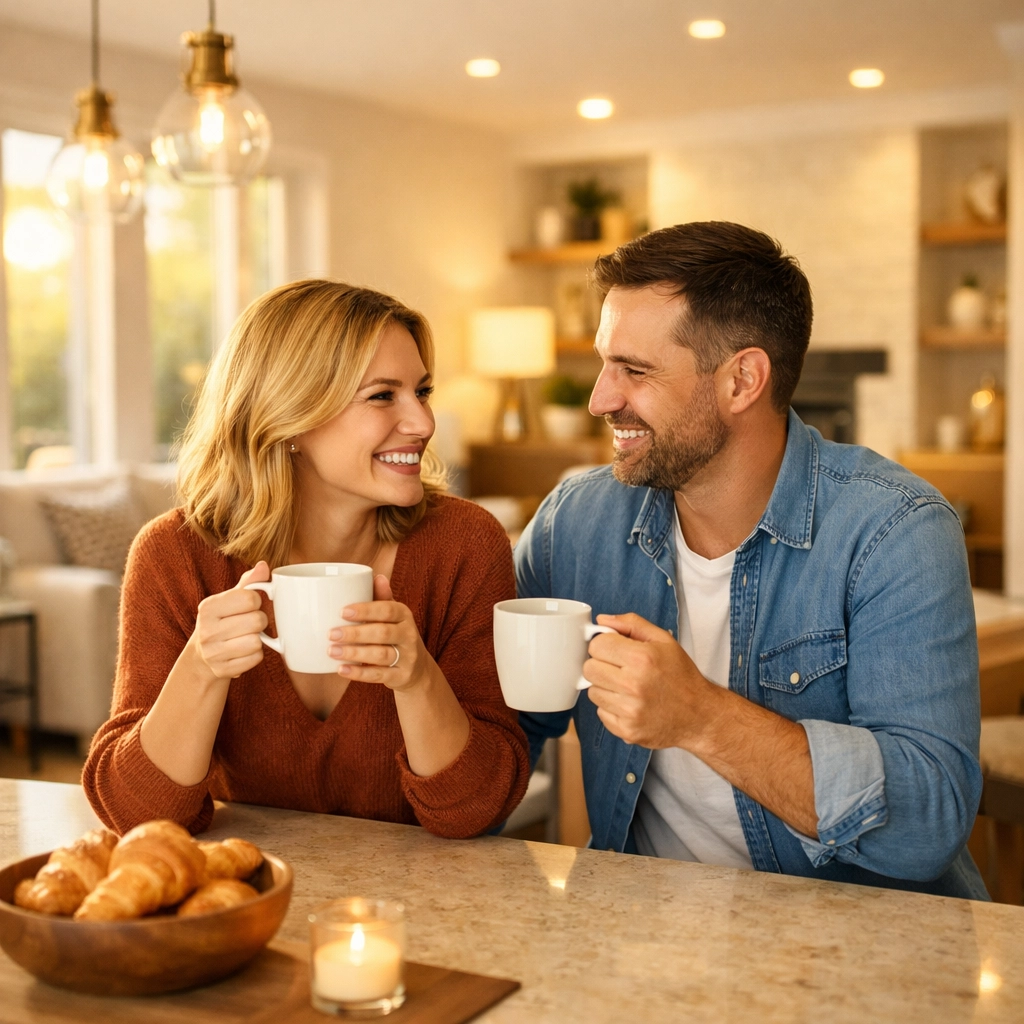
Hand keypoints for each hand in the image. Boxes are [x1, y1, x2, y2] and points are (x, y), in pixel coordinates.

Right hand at [189, 562, 269, 683]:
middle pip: (257, 621)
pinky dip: (255, 655)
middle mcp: (207, 630)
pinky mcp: (222, 670)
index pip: (251, 598)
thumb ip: (249, 582)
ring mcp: (213, 653)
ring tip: (246, 636)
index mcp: (208, 607)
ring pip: (257, 642)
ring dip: (258, 639)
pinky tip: (244, 651)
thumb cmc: (223, 620)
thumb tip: (263, 566)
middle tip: (250, 623)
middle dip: (260, 621)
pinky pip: (255, 659)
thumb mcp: (231, 598)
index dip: (257, 601)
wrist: (203, 655)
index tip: (249, 606)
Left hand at [329, 576, 433, 691]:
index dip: (366, 610)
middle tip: (331, 633)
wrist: (418, 669)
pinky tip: (341, 669)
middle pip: (382, 633)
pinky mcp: (401, 676)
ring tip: (332, 651)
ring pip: (380, 655)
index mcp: (405, 615)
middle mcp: (409, 635)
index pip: (388, 609)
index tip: (342, 611)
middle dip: (356, 633)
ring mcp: (407, 657)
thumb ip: (383, 598)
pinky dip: (359, 673)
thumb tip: (377, 576)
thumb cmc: (397, 635)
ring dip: (354, 653)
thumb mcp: (394, 616)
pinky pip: (379, 675)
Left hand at [583, 612, 719, 749]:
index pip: (597, 646)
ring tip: (628, 687)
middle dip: (601, 665)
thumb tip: (602, 620)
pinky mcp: (627, 730)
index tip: (615, 650)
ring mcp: (629, 711)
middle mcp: (634, 685)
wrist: (699, 715)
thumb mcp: (663, 641)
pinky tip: (630, 703)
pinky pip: (601, 712)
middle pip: (589, 669)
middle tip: (619, 669)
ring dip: (606, 687)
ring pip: (593, 692)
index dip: (604, 645)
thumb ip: (632, 624)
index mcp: (642, 658)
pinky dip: (611, 707)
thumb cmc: (681, 676)